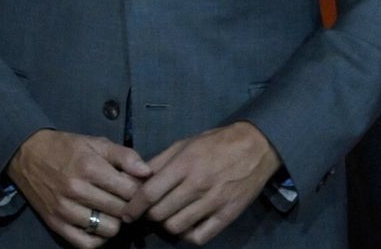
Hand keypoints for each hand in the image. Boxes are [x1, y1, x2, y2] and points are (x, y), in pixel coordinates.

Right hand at [8, 129, 150, 247]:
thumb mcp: (95, 142)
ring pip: (108, 229)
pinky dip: (97, 238)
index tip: (134, 187)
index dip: (139, 190)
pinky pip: (88, 244)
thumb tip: (148, 173)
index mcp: (89, 167)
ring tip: (108, 210)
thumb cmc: (66, 147)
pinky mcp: (56, 224)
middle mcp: (77, 190)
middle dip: (128, 206)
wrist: (26, 154)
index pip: (131, 191)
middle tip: (122, 199)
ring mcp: (65, 209)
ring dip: (113, 222)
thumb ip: (124, 155)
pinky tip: (96, 223)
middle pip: (122, 211)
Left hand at [121, 121, 280, 244]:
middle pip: (161, 213)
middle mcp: (197, 185)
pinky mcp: (228, 215)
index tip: (127, 214)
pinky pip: (201, 236)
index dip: (134, 206)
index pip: (150, 193)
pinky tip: (185, 226)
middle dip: (149, 215)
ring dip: (166, 226)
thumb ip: (159, 162)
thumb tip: (136, 178)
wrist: (254, 148)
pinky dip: (188, 236)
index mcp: (183, 165)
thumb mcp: (182, 144)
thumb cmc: (213, 144)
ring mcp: (214, 202)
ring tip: (166, 218)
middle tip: (148, 213)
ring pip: (178, 226)